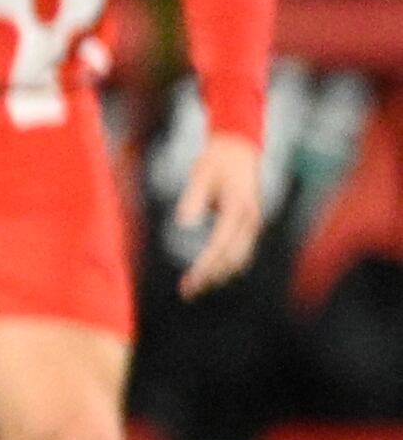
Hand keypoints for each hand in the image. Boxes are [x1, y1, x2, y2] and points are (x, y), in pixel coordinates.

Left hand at [174, 133, 267, 297]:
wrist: (239, 147)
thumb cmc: (216, 160)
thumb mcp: (200, 173)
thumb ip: (193, 197)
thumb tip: (183, 222)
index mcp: (239, 208)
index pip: (221, 246)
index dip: (206, 266)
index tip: (190, 280)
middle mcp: (251, 219)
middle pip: (233, 258)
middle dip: (211, 277)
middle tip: (187, 292)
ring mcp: (254, 222)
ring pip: (241, 259)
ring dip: (220, 276)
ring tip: (195, 288)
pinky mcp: (251, 224)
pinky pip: (242, 251)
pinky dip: (228, 266)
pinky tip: (210, 275)